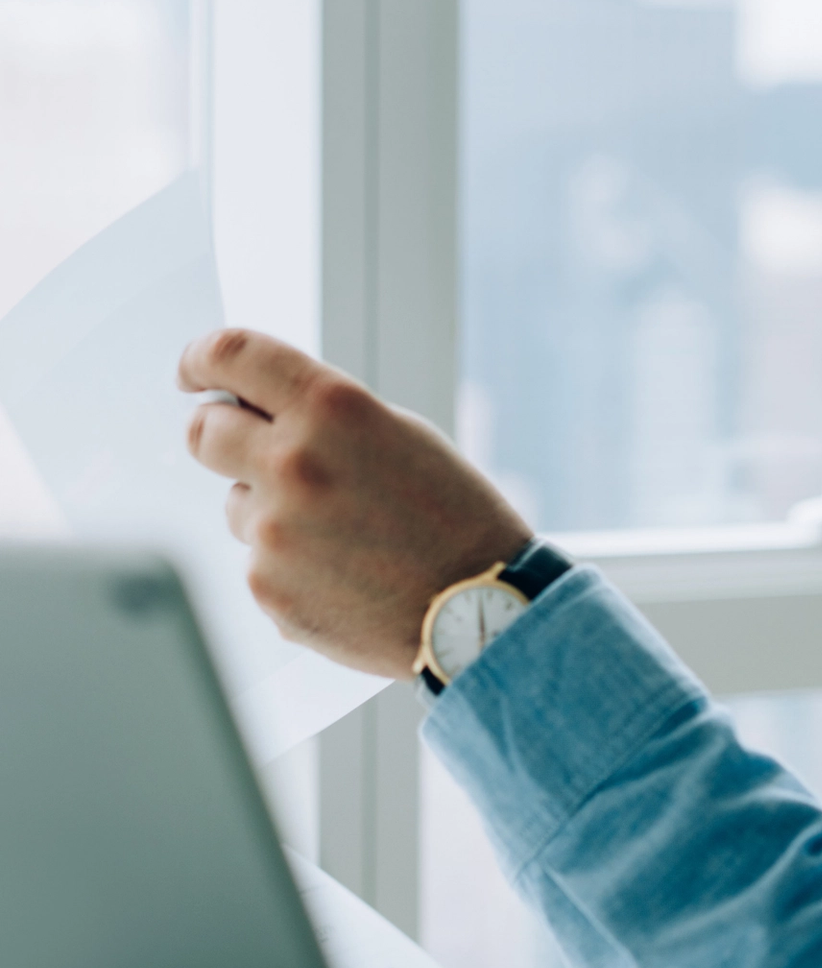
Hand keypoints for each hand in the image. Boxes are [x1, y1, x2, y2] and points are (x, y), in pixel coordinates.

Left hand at [179, 328, 531, 677]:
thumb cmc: (455, 520)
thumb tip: (254, 410)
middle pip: (204, 431)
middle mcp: (293, 463)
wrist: (481, 613)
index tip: (193, 371)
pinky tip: (345, 575)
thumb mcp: (403, 438)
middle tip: (255, 453)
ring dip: (272, 511)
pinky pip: (257, 561)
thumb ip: (326, 416)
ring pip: (237, 505)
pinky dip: (291, 566)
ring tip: (345, 537)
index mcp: (333, 409)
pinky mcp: (266, 587)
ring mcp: (273, 530)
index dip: (200, 358)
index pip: (232, 354)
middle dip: (222, 435)